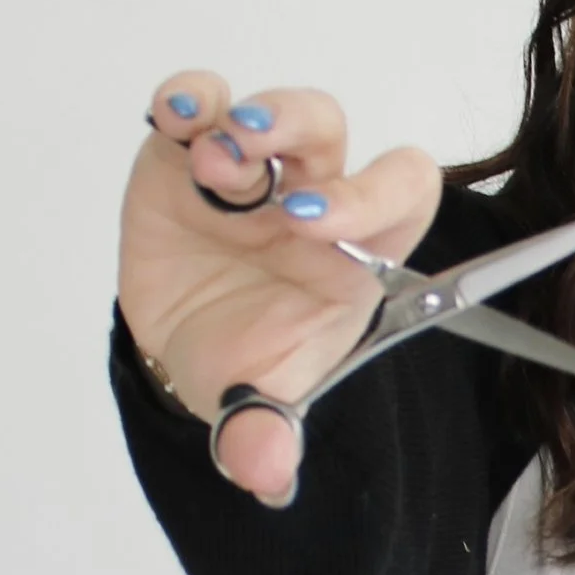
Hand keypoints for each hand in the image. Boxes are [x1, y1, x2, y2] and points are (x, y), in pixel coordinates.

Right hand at [120, 76, 442, 500]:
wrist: (181, 349)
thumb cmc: (243, 360)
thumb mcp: (257, 405)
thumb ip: (266, 436)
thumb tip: (264, 476)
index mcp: (351, 254)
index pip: (401, 195)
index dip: (371, 196)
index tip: (314, 225)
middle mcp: (310, 197)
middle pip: (331, 132)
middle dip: (297, 135)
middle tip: (254, 166)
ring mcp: (253, 170)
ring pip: (276, 111)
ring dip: (249, 118)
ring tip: (213, 158)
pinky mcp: (187, 152)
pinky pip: (200, 100)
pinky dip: (187, 98)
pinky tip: (172, 117)